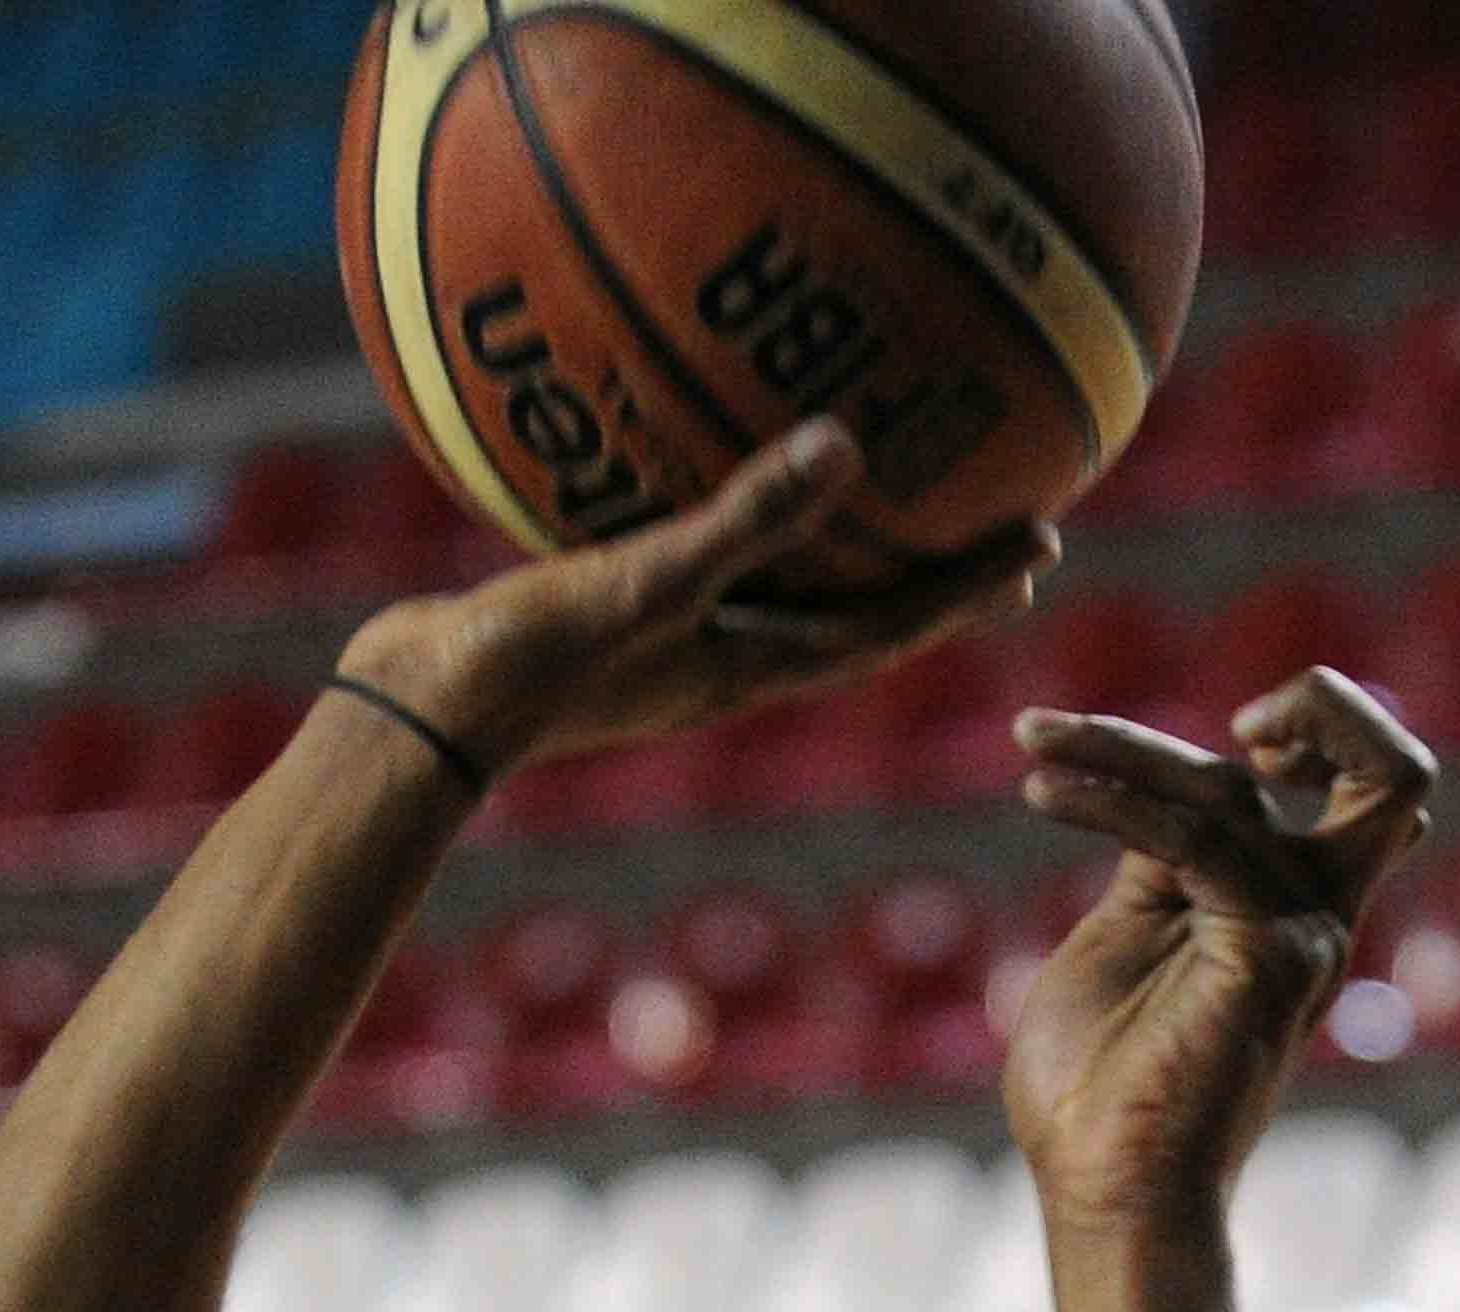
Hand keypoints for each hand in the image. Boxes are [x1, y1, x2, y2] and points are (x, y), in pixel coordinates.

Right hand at [337, 419, 1054, 778]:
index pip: (887, 628)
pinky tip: (723, 470)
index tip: (1045, 540)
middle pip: (857, 623)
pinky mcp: (609, 618)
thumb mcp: (643, 583)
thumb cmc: (528, 663)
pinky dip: (740, 523)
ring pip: (784, 598)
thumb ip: (744, 522)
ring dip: (849, 562)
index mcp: (749, 666)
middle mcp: (723, 663)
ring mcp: (666, 647)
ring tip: (893, 512)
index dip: (967, 586)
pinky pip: (704, 562)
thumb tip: (848, 447)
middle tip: (1011, 538)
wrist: (415, 715)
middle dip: (936, 583)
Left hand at [1004, 667, 1434, 1231]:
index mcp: (1291, 909)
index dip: (1298, 729)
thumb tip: (1167, 795)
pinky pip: (1189, 834)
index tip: (1212, 733)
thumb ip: (1156, 861)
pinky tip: (1040, 790)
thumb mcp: (1123, 937)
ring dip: (1121, 746)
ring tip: (1032, 738)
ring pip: (1236, 786)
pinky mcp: (1262, 950)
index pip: (1334, 781)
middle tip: (1232, 716)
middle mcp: (1316, 914)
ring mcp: (1300, 932)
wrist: (1104, 1193)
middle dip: (1323, 705)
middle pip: (1384, 768)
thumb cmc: (1096, 1092)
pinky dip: (1109, 797)